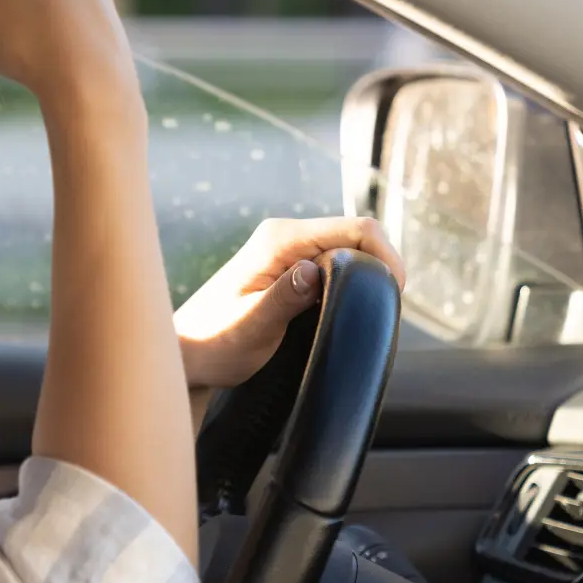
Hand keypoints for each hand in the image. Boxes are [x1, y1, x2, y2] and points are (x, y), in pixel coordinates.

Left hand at [174, 217, 406, 389]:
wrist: (187, 354)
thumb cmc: (214, 344)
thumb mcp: (251, 328)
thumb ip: (283, 298)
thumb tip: (314, 271)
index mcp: (279, 240)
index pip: (355, 228)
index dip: (386, 255)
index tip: (395, 294)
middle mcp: (285, 236)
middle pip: (357, 236)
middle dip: (379, 267)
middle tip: (382, 310)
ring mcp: (287, 250)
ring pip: (347, 251)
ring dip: (365, 277)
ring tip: (366, 313)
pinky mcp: (288, 267)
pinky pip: (333, 264)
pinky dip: (349, 283)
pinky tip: (348, 310)